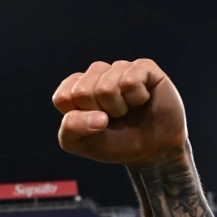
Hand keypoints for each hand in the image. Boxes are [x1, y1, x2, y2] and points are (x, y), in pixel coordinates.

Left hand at [52, 59, 186, 165]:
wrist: (154, 150)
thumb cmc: (115, 143)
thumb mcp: (80, 143)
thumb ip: (70, 128)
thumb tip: (96, 116)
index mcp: (76, 87)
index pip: (63, 97)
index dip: (79, 118)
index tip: (93, 124)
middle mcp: (96, 74)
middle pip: (82, 92)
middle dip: (99, 114)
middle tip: (113, 117)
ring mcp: (119, 68)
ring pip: (106, 87)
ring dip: (119, 108)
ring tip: (128, 109)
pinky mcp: (143, 67)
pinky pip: (130, 81)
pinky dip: (137, 99)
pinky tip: (142, 99)